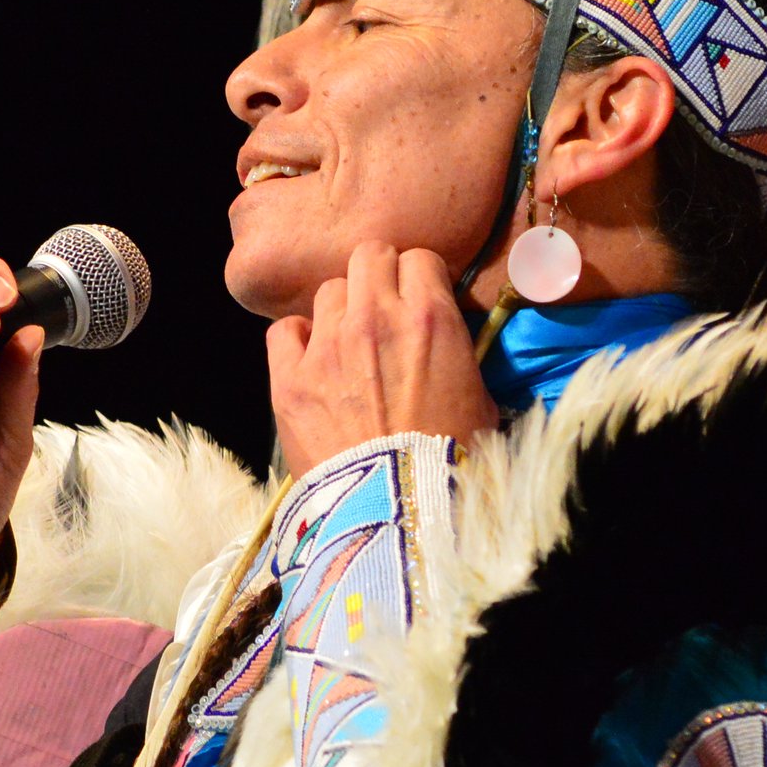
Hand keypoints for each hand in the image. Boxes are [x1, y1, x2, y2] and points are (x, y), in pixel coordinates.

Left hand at [266, 243, 496, 474]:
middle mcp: (375, 317)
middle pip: (369, 255)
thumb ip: (461, 358)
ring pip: (329, 291)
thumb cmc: (452, 461)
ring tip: (349, 346)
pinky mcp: (289, 379)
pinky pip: (284, 330)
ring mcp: (327, 346)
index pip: (419, 258)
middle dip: (379, 277)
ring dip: (342, 312)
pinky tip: (312, 365)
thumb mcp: (482, 401)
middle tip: (384, 311)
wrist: (400, 511)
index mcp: (430, 317)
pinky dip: (298, 343)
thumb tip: (452, 347)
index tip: (421, 303)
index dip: (421, 280)